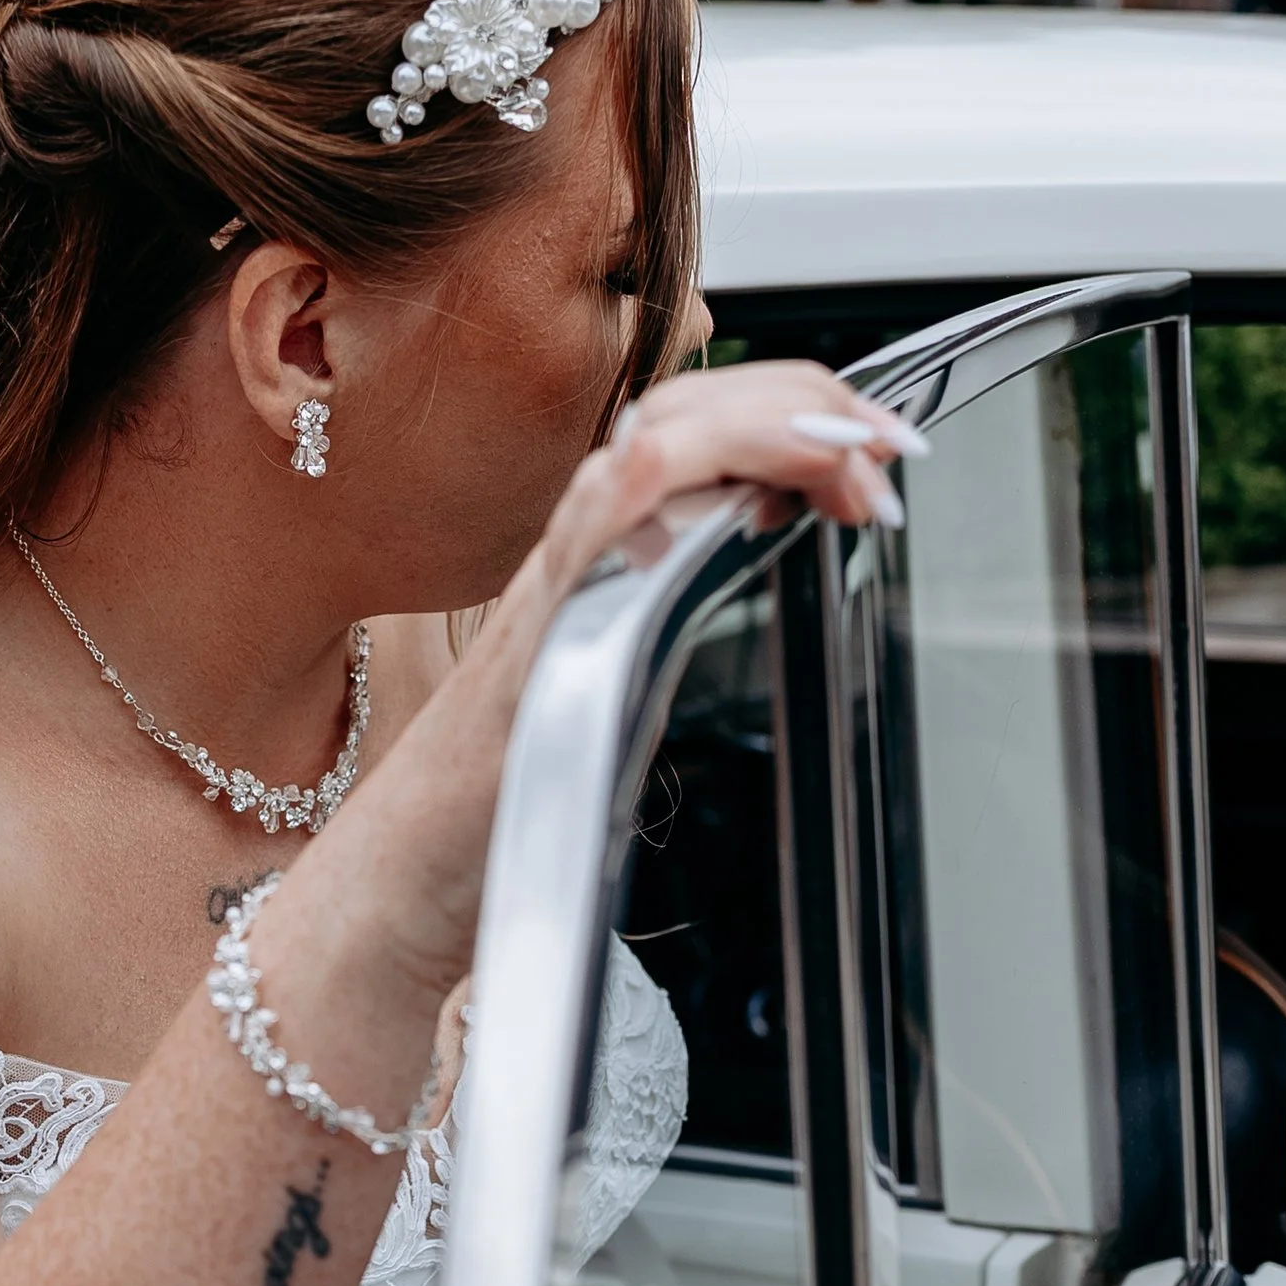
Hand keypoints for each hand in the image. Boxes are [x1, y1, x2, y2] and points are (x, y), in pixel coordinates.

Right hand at [331, 360, 922, 993]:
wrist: (396, 882)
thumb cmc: (503, 801)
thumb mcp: (622, 686)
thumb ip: (674, 611)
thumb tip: (764, 548)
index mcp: (602, 557)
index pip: (698, 428)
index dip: (791, 408)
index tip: (879, 444)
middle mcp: (571, 557)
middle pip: (682, 417)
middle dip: (797, 404)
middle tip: (889, 446)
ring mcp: (546, 601)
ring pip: (641, 457)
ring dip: (751, 431)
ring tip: (844, 453)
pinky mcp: (526, 662)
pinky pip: (579, 547)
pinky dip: (638, 496)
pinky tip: (700, 483)